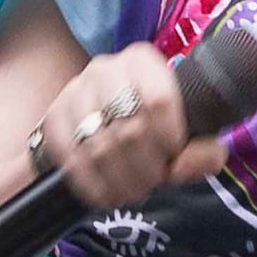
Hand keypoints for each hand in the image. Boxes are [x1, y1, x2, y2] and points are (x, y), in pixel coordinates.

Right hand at [37, 45, 222, 210]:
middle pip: (130, 128)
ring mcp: (74, 92)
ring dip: (121, 180)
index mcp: (142, 62)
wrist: (97, 126)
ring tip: (133, 192)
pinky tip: (107, 195)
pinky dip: (93, 185)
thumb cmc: (152, 131)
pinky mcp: (54, 118)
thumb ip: (203, 152)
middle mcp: (105, 68)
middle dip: (146, 167)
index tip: (173, 156)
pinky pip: (72, 158)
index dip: (170, 138)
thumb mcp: (186, 137)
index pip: (159, 100)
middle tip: (153, 183)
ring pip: (100, 146)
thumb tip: (183, 167)